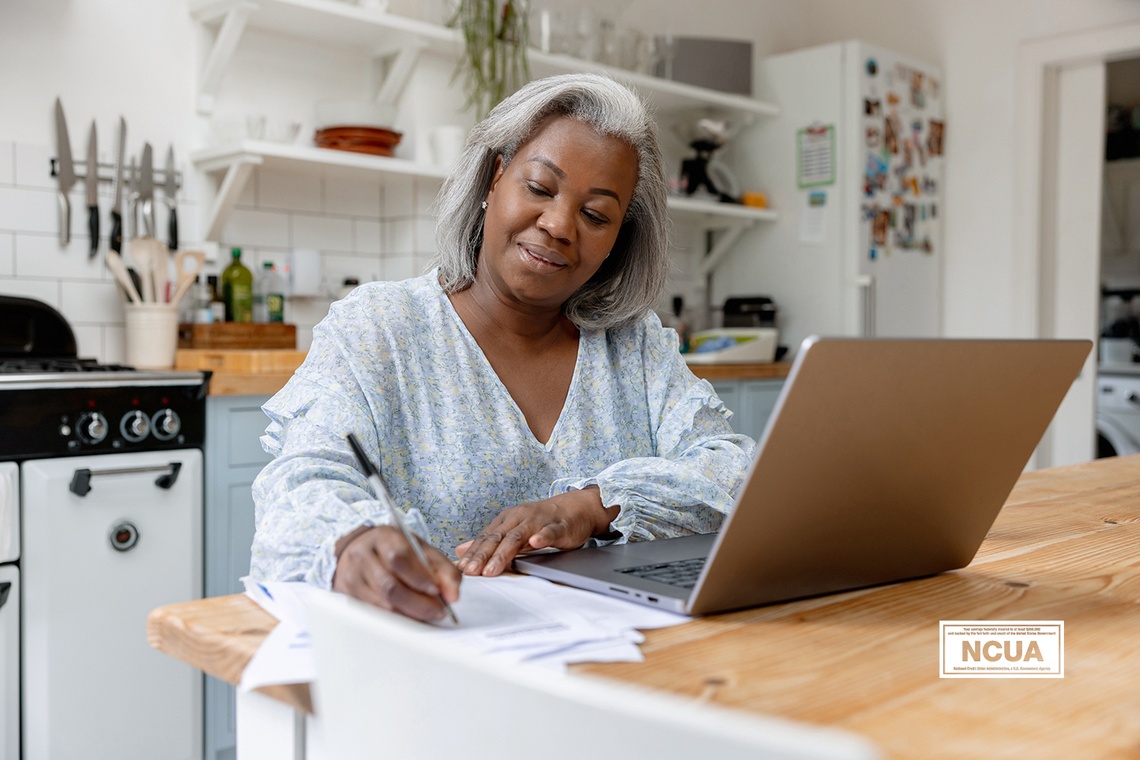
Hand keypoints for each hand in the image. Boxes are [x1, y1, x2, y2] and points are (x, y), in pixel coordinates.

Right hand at [332, 525, 460, 622]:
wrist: (360, 548)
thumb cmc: (395, 548)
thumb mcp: (421, 549)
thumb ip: (443, 569)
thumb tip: (454, 595)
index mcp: (382, 537)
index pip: (398, 559)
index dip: (419, 578)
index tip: (437, 591)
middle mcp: (362, 556)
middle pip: (389, 587)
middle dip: (418, 604)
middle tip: (439, 611)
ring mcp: (352, 577)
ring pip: (382, 605)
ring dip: (410, 614)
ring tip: (428, 614)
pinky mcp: (348, 596)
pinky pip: (375, 614)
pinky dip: (397, 619)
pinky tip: (410, 617)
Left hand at [454, 487, 618, 576]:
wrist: (575, 508)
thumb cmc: (542, 522)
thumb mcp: (512, 529)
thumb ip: (489, 541)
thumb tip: (461, 550)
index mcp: (506, 520)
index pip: (485, 538)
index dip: (472, 553)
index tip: (460, 569)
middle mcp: (519, 518)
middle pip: (497, 538)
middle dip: (482, 556)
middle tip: (471, 572)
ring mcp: (538, 521)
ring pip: (518, 537)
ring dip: (504, 553)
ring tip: (492, 569)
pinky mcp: (558, 526)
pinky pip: (549, 531)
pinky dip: (542, 537)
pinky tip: (536, 543)